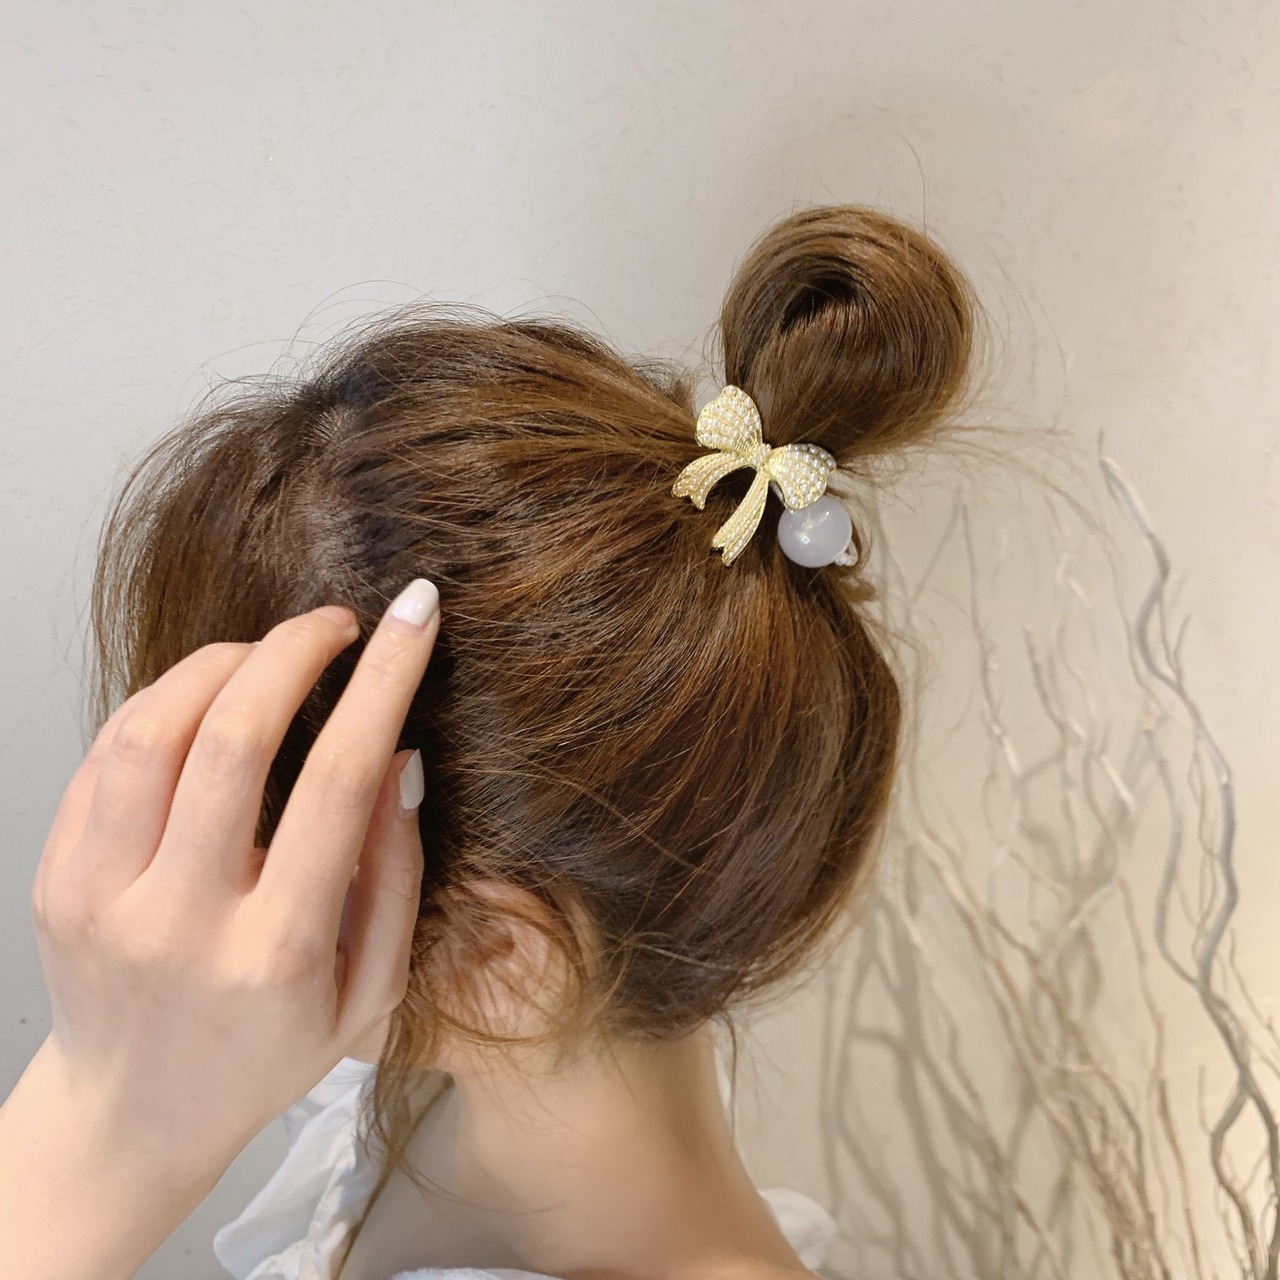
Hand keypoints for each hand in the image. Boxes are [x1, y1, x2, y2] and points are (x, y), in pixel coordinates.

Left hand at [28, 579, 439, 1174]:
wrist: (133, 1115)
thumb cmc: (264, 1056)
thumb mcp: (368, 993)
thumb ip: (394, 877)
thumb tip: (396, 757)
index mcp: (273, 953)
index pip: (335, 780)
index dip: (384, 681)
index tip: (414, 618)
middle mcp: (177, 920)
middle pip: (233, 736)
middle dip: (296, 649)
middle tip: (338, 622)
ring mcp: (101, 896)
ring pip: (152, 728)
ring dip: (222, 662)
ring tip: (270, 653)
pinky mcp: (56, 878)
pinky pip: (106, 754)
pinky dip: (165, 701)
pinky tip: (209, 699)